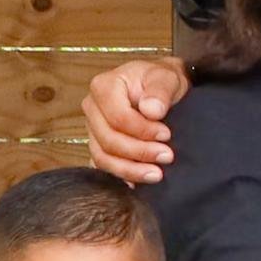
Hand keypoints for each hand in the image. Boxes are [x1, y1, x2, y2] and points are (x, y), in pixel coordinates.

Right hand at [82, 57, 190, 185]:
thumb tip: (151, 110)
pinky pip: (103, 166)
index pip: (118, 117)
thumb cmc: (160, 80)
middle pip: (109, 139)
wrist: (160, 87)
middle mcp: (92, 108)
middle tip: (167, 156)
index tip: (166, 135)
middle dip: (139, 153)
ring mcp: (93, 128)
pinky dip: (120, 176)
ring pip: (103, 157)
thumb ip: (160, 91)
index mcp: (104, 86)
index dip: (142, 131)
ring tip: (157, 174)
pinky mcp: (99, 145)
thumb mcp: (166, 77)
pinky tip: (138, 183)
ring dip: (130, 170)